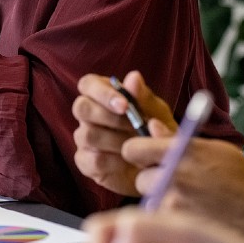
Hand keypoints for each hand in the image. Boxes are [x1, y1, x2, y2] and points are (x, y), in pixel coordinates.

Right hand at [72, 71, 176, 195]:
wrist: (162, 166)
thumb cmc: (156, 132)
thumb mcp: (157, 113)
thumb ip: (144, 96)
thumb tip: (133, 76)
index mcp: (103, 95)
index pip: (88, 84)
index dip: (102, 93)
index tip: (124, 105)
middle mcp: (89, 115)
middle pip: (81, 107)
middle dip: (108, 117)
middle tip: (133, 127)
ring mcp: (84, 139)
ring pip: (86, 135)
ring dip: (115, 141)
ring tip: (136, 146)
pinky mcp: (85, 162)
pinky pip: (91, 160)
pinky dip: (114, 162)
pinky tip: (128, 162)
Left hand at [123, 125, 243, 242]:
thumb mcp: (215, 150)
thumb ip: (177, 139)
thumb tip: (152, 127)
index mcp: (182, 150)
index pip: (132, 149)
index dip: (139, 153)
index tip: (148, 159)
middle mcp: (173, 175)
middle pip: (140, 178)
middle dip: (154, 181)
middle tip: (178, 185)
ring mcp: (173, 203)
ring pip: (150, 201)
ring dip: (163, 202)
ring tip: (192, 203)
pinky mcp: (176, 226)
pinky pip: (162, 220)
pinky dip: (172, 219)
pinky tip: (195, 218)